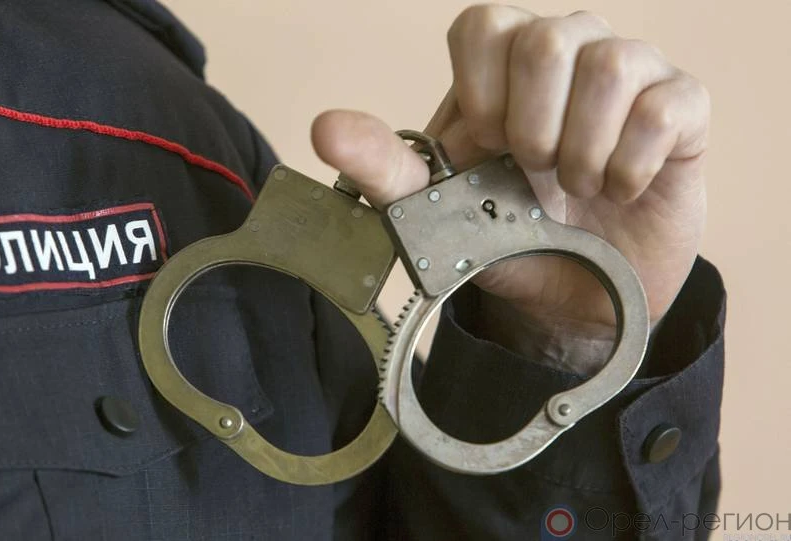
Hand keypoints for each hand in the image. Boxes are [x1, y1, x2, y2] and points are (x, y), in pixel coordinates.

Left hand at [311, 5, 708, 369]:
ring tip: (576, 188)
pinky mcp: (683, 108)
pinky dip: (632, 165)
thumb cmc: (509, 237)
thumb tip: (325, 128)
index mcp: (503, 66)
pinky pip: (666, 106)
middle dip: (532, 128)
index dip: (481, 90)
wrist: (574, 294)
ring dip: (582, 150)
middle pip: (548, 37)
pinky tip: (621, 190)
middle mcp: (568, 52)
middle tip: (533, 175)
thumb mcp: (441, 211)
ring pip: (611, 62)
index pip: (483, 24)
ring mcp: (630, 74)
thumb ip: (387, 169)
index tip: (485, 145)